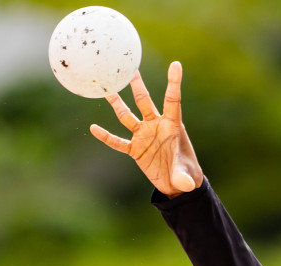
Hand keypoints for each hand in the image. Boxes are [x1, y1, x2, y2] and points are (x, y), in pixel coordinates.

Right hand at [90, 62, 202, 196]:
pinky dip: (106, 136)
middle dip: (137, 85)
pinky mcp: (135, 150)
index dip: (174, 83)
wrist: (177, 184)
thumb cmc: (186, 174)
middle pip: (144, 101)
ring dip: (117, 103)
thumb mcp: (186, 177)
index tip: (176, 64)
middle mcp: (156, 126)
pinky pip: (118, 142)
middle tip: (130, 67)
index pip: (172, 100)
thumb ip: (184, 178)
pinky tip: (93, 129)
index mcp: (172, 126)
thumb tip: (185, 185)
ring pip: (127, 116)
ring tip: (106, 89)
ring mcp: (144, 136)